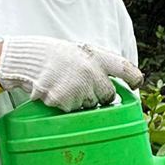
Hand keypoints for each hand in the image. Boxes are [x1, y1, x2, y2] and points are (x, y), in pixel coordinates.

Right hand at [0, 37, 140, 111]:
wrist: (29, 59)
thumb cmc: (56, 56)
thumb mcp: (81, 54)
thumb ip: (99, 66)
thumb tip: (114, 88)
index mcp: (97, 58)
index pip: (125, 69)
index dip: (134, 78)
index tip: (136, 84)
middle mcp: (92, 73)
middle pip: (108, 96)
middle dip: (99, 95)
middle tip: (83, 86)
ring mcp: (79, 88)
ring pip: (90, 105)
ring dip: (81, 101)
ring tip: (66, 85)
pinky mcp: (66, 101)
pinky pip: (73, 110)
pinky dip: (66, 105)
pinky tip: (57, 91)